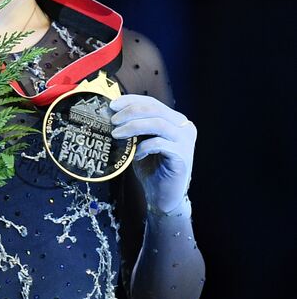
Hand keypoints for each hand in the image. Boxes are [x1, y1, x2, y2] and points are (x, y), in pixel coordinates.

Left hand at [109, 95, 195, 214]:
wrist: (163, 197)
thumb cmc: (151, 169)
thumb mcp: (140, 143)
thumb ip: (134, 128)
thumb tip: (112, 114)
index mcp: (175, 120)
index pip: (152, 102)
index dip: (132, 101)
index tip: (113, 105)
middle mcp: (184, 127)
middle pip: (155, 109)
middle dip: (130, 112)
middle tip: (112, 120)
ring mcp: (185, 141)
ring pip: (158, 123)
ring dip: (134, 126)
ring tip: (116, 133)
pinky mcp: (183, 156)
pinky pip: (160, 144)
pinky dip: (144, 147)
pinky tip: (136, 155)